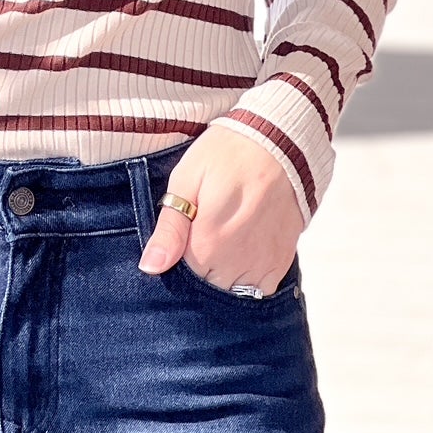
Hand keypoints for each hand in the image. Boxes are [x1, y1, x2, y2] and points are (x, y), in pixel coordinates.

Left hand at [138, 121, 303, 294]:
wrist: (280, 142)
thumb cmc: (227, 154)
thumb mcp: (186, 180)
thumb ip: (169, 230)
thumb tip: (150, 267)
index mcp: (206, 243)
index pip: (181, 273)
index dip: (179, 252)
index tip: (188, 228)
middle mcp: (235, 262)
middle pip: (206, 284)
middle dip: (201, 264)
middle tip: (207, 227)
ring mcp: (261, 263)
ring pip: (232, 290)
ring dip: (224, 273)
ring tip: (226, 236)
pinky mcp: (282, 259)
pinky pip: (261, 288)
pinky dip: (250, 277)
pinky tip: (245, 249)